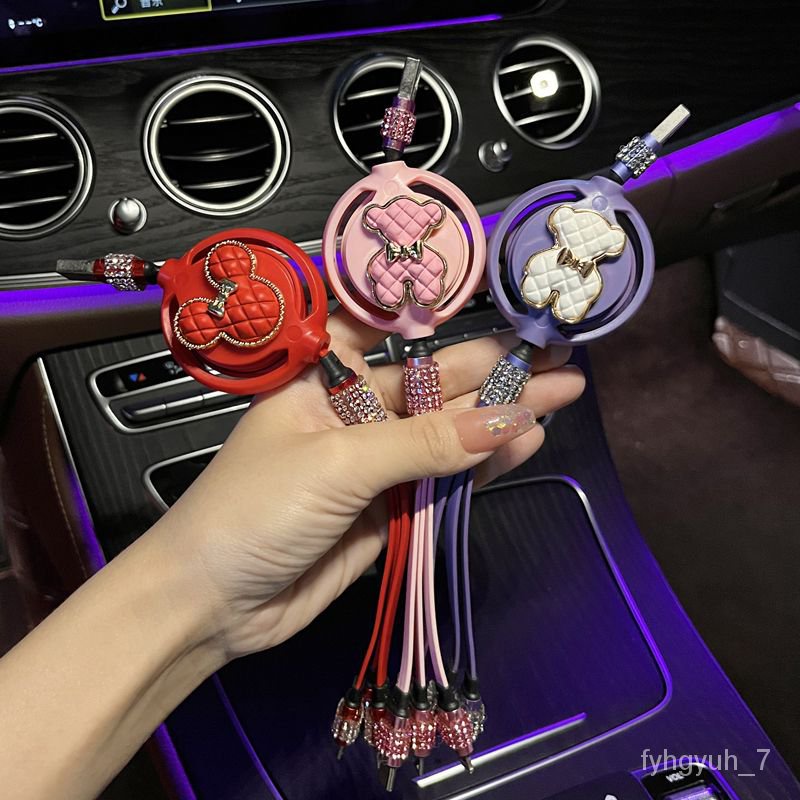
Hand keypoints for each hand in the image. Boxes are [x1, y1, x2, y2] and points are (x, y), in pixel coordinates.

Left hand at [155, 313, 584, 660]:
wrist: (215, 604)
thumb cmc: (255, 509)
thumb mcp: (338, 463)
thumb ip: (425, 442)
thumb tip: (509, 420)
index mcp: (323, 378)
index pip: (381, 326)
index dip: (432, 309)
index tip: (488, 295)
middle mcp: (353, 411)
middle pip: (432, 383)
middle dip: (493, 370)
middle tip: (558, 354)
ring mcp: (375, 462)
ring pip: (447, 432)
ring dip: (499, 415)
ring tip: (562, 392)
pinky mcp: (390, 507)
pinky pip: (443, 479)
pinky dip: (482, 465)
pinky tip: (524, 441)